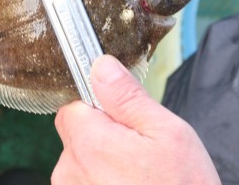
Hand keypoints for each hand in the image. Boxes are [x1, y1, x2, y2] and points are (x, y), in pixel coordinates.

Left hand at [52, 55, 220, 184]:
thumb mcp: (168, 133)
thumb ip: (128, 97)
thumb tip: (101, 66)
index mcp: (89, 143)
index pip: (73, 108)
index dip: (100, 108)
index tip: (125, 119)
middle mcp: (70, 173)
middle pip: (78, 137)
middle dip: (105, 137)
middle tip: (142, 150)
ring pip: (83, 164)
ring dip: (106, 164)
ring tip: (142, 176)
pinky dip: (107, 184)